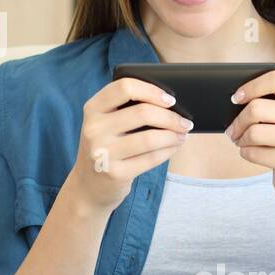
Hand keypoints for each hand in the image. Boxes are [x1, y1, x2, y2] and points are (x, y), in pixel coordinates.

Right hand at [67, 77, 192, 214]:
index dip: (151, 90)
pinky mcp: (115, 173)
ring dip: (173, 136)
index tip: (170, 100)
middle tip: (185, 122)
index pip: (124, 87)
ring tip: (182, 135)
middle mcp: (93, 129)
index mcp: (92, 109)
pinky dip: (168, 151)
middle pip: (142, 113)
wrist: (88, 186)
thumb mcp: (104, 124)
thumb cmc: (106, 147)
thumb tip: (169, 102)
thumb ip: (125, 109)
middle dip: (171, 117)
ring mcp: (103, 153)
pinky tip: (173, 147)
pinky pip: (151, 158)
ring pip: (150, 138)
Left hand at [224, 69, 274, 207]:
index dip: (252, 86)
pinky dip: (246, 154)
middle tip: (232, 130)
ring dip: (241, 139)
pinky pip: (254, 152)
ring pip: (253, 132)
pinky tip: (253, 154)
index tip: (236, 98)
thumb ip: (269, 106)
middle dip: (237, 122)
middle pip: (257, 108)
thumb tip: (234, 99)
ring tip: (242, 142)